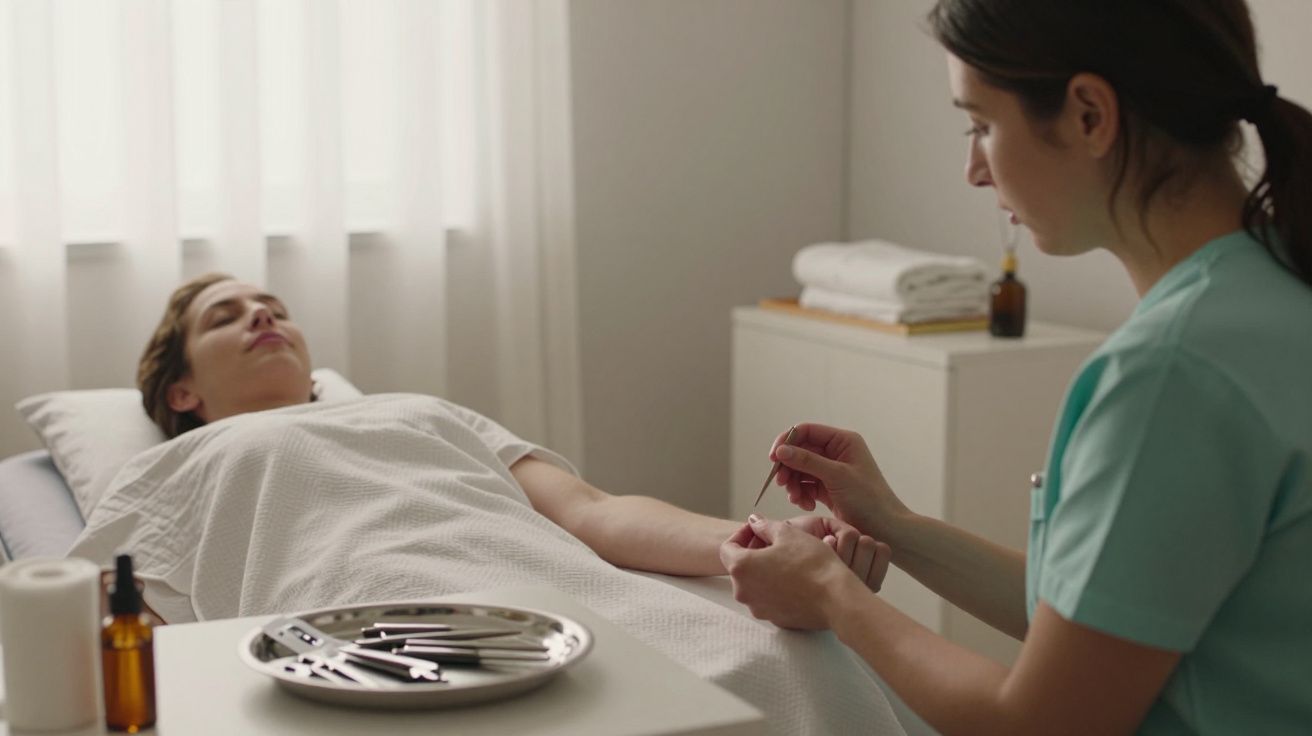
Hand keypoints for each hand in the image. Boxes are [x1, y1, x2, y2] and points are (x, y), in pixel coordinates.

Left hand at [720, 516, 878, 629]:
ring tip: (786, 560)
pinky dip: (775, 588)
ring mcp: (758, 609)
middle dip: (753, 552)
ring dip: (764, 571)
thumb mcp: (788, 533)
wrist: (836, 597)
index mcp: (741, 568)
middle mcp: (743, 592)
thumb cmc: (811, 562)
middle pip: (740, 568)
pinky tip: (794, 579)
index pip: (727, 548)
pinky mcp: (774, 619)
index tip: (757, 529)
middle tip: (773, 542)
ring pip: (754, 584)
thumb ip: (765, 526)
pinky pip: (768, 600)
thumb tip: (754, 521)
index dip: (741, 534)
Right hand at [770, 423, 908, 537]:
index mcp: (843, 441)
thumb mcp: (837, 476)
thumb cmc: (869, 500)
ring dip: (793, 483)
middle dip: (789, 467)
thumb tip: (781, 450)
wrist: (885, 529)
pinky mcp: (827, 488)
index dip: (787, 441)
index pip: (807, 431)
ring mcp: (831, 470)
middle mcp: (836, 452)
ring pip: (799, 470)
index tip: (774, 458)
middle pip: (799, 451)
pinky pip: (805, 485)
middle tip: (781, 483)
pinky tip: (806, 504)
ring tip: (796, 499)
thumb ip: (808, 461)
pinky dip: (800, 494)